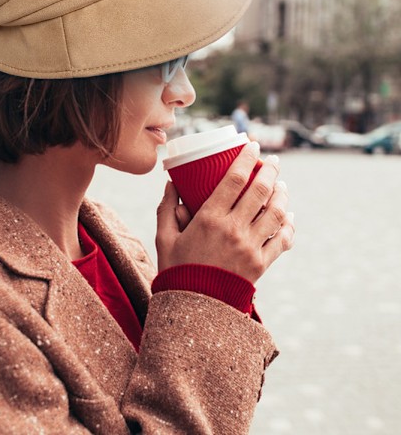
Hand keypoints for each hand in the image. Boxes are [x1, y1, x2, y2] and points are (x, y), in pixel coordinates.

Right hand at [156, 142, 294, 282]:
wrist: (195, 309)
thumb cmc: (176, 270)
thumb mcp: (164, 238)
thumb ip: (166, 209)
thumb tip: (171, 184)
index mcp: (209, 219)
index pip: (234, 180)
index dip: (247, 159)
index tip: (252, 146)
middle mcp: (233, 229)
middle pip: (260, 191)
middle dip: (270, 170)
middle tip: (273, 161)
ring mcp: (250, 247)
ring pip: (276, 212)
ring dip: (282, 195)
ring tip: (282, 185)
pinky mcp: (261, 264)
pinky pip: (282, 240)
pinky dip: (289, 226)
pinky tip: (290, 217)